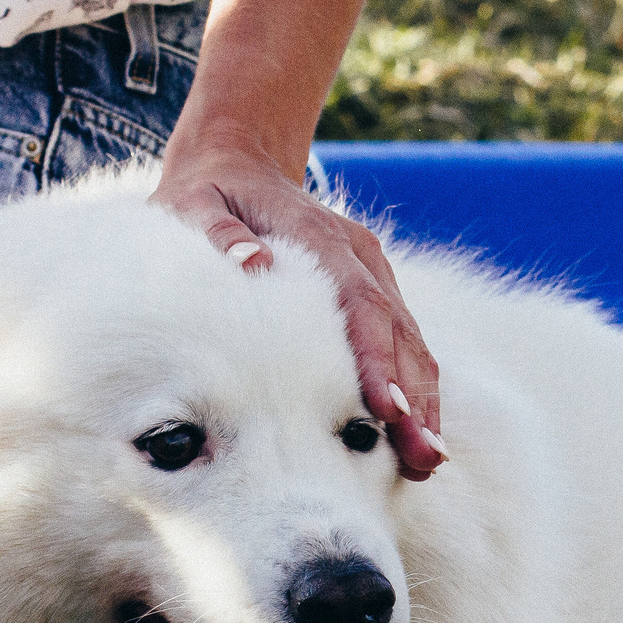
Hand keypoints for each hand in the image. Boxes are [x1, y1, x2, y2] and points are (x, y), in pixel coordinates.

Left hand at [151, 140, 443, 480]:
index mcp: (322, 237)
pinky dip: (413, 387)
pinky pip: (402, 342)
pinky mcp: (373, 289)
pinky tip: (415, 434)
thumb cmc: (208, 196)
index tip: (387, 411)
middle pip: (399, 333)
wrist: (238, 162)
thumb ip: (221, 231)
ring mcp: (373, 272)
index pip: (361, 304)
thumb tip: (253, 261)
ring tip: (428, 461)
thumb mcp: (195, 205)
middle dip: (415, 398)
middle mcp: (360, 255)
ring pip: (411, 341)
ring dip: (424, 401)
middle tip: (424, 457)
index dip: (377, 359)